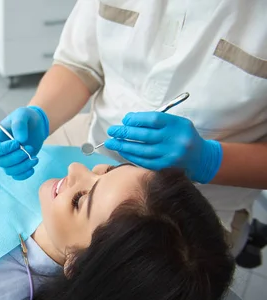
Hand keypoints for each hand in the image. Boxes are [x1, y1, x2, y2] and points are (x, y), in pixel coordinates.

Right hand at [0, 106, 48, 179]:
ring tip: (35, 157)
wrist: (36, 125)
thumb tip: (21, 140)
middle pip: (1, 162)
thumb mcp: (21, 115)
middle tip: (29, 148)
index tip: (17, 143)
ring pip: (9, 170)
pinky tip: (33, 165)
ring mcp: (8, 160)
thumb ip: (19, 125)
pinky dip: (25, 174)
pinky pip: (17, 176)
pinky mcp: (17, 165)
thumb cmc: (25, 118)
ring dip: (23, 166)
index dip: (3, 150)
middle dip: (16, 157)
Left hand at [104, 112, 222, 182]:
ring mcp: (171, 155)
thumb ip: (155, 122)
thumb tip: (128, 121)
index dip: (137, 119)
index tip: (125, 120)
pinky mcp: (166, 167)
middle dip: (125, 132)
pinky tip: (122, 151)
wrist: (201, 157)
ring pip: (142, 150)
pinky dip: (131, 156)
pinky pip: (144, 161)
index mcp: (178, 125)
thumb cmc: (182, 136)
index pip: (153, 119)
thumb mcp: (175, 123)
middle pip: (145, 135)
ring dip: (124, 146)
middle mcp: (175, 140)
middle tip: (112, 131)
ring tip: (111, 142)